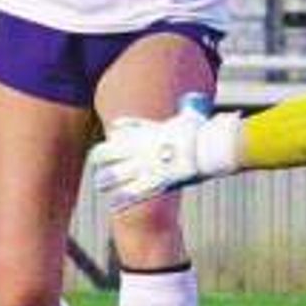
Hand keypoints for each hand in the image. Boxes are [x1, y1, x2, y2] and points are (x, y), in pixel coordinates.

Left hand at [91, 93, 241, 211]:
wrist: (205, 150)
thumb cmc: (200, 133)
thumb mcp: (192, 115)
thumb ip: (189, 106)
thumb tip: (192, 99)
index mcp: (145, 132)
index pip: (120, 129)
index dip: (116, 133)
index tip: (115, 134)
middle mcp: (138, 149)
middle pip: (104, 153)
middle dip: (100, 158)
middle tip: (100, 163)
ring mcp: (142, 168)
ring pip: (110, 177)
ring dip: (105, 181)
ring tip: (102, 184)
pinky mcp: (152, 185)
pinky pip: (129, 195)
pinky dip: (120, 201)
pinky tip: (114, 205)